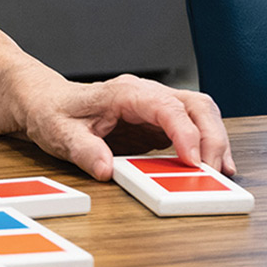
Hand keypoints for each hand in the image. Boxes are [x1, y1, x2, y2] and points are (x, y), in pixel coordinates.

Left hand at [19, 73, 234, 180]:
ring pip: (200, 113)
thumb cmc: (52, 112)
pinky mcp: (158, 122)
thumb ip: (83, 150)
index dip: (185, 133)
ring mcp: (155, 106)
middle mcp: (145, 94)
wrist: (45, 102)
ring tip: (222, 173)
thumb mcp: (59, 133)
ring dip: (215, 141)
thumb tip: (106, 169)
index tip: (193, 161)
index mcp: (124, 92)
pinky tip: (211, 168)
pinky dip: (207, 145)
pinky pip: (192, 128)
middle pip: (195, 105)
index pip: (166, 106)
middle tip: (215, 173)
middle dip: (212, 137)